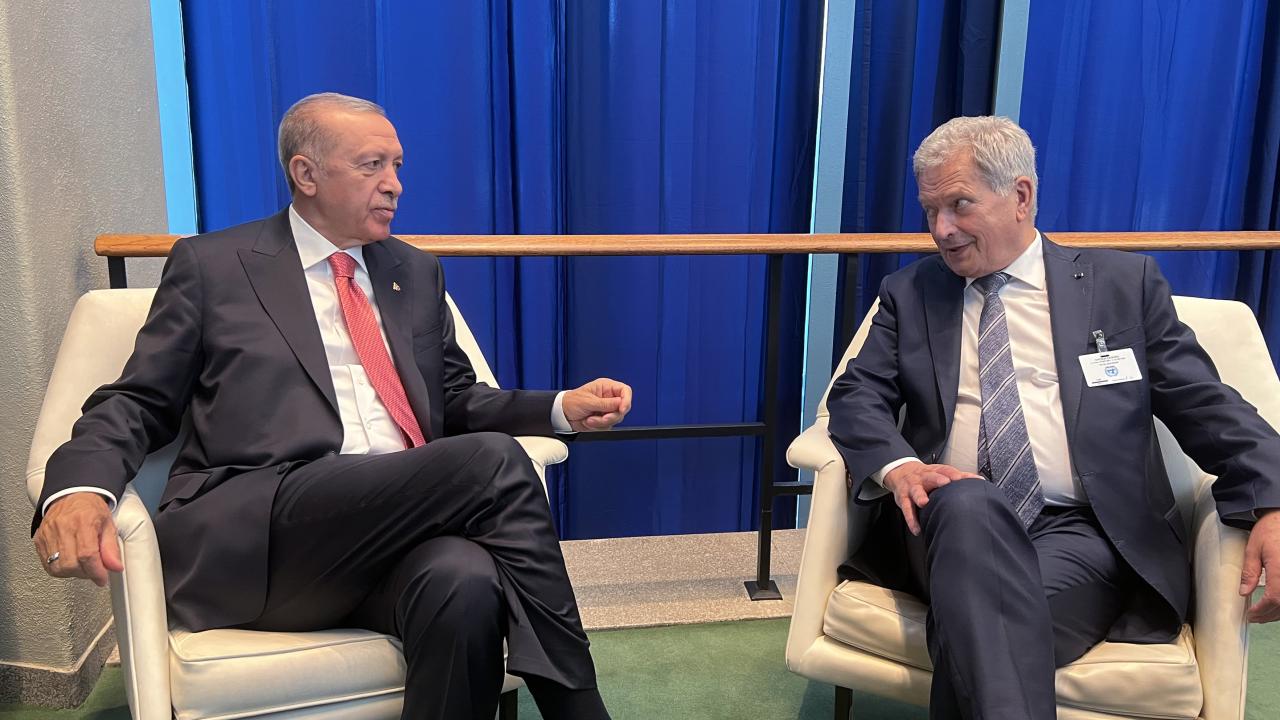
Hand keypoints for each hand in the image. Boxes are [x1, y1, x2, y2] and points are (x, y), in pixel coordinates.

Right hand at [33, 492, 121, 586]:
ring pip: (57, 567)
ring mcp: (48, 533)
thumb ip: (111, 547)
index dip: (96, 572)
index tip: (102, 579)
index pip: (87, 555)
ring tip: (82, 564)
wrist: (71, 495)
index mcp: (83, 521)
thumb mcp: (108, 524)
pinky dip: (60, 568)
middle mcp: (62, 527)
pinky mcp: (39, 539)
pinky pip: (47, 564)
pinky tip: (70, 561)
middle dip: (85, 573)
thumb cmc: (91, 508)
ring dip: (72, 572)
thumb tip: (115, 567)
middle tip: (93, 569)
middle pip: (70, 564)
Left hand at [563, 378, 632, 431]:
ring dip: (602, 422)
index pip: (625, 391)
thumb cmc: (571, 402)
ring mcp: (607, 410)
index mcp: (606, 387)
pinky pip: (608, 426)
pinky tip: (588, 422)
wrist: (562, 414)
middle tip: (602, 418)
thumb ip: (605, 403)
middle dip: (611, 416)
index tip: (621, 409)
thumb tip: (620, 403)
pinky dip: (598, 426)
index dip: (626, 400)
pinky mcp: (603, 420)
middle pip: (623, 408)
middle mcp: (609, 398)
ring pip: (616, 419)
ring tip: (589, 420)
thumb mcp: (588, 401)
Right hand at [882, 462, 983, 535]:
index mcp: (934, 471)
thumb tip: (980, 480)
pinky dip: (911, 519)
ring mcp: (912, 487)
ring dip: (919, 496)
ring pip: (915, 490)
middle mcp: (923, 477)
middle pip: (930, 477)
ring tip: (924, 503)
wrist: (901, 472)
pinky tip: (916, 528)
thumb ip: (959, 477)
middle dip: (937, 480)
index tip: (961, 478)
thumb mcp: (940, 473)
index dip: (953, 474)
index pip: (946, 470)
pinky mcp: (902, 498)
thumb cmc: (926, 476)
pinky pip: (906, 509)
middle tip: (944, 483)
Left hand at [1241, 508, 1279, 622]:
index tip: (1251, 615)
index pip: (1274, 599)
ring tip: (1264, 614)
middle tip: (1255, 618)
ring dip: (1279, 612)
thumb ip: (1249, 572)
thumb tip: (1244, 592)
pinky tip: (1277, 604)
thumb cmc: (1270, 530)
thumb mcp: (1254, 549)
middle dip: (1269, 615)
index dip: (1262, 611)